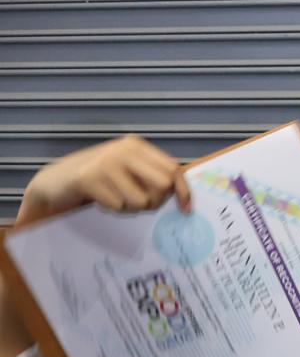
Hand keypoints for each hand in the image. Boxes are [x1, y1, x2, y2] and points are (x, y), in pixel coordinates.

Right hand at [18, 135, 190, 225]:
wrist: (57, 181)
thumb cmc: (101, 180)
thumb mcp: (130, 172)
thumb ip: (154, 178)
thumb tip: (186, 200)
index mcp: (137, 146)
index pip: (173, 169)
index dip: (183, 191)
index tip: (186, 210)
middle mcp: (124, 150)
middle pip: (163, 186)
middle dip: (155, 203)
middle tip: (138, 204)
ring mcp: (106, 162)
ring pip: (141, 201)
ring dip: (130, 209)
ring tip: (114, 199)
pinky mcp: (89, 178)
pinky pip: (118, 206)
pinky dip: (111, 210)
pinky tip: (99, 200)